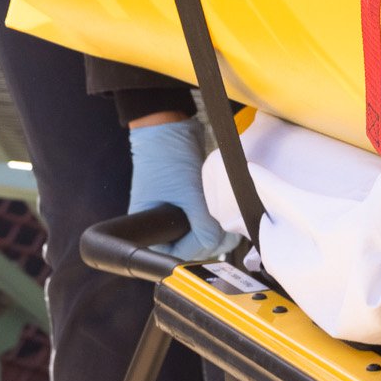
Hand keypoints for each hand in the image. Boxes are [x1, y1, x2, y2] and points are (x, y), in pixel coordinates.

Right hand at [125, 115, 239, 262]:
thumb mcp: (187, 194)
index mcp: (152, 230)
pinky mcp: (188, 200)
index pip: (180, 252)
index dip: (201, 246)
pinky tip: (225, 206)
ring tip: (228, 217)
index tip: (218, 237)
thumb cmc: (167, 159)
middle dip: (213, 238)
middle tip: (229, 227)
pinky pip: (205, 215)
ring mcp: (177, 213)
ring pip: (202, 231)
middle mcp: (163, 225)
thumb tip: (217, 242)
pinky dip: (216, 213)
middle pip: (193, 245)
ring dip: (217, 225)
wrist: (169, 128)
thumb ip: (201, 222)